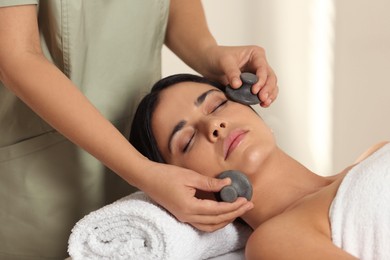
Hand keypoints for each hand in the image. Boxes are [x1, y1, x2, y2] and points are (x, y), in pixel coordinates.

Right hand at [139, 162, 253, 231]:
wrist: (147, 178)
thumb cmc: (166, 175)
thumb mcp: (190, 176)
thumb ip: (210, 182)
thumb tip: (228, 184)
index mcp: (190, 207)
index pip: (218, 210)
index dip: (234, 206)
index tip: (245, 200)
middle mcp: (188, 216)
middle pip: (217, 221)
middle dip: (234, 214)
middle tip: (248, 205)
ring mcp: (184, 218)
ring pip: (211, 226)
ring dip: (226, 219)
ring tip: (238, 210)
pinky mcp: (183, 215)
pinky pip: (203, 223)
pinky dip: (216, 220)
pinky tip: (222, 212)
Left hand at [201, 45, 277, 107]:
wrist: (208, 63)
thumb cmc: (217, 57)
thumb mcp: (224, 61)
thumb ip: (232, 72)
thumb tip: (238, 85)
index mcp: (256, 54)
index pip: (263, 68)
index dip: (261, 80)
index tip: (254, 90)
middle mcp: (259, 64)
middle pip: (270, 77)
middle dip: (268, 88)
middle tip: (262, 99)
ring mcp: (257, 75)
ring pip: (270, 85)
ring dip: (269, 94)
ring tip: (265, 103)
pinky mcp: (253, 84)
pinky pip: (263, 91)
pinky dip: (265, 98)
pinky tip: (262, 104)